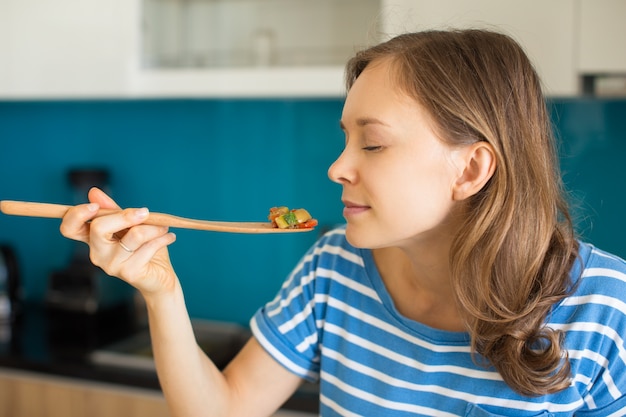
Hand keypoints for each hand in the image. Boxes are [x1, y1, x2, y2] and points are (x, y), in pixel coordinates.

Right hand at [59, 187, 177, 295]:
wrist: (160, 278)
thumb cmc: (144, 249)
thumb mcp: (129, 226)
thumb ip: (114, 211)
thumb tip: (93, 192)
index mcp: (94, 240)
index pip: (70, 228)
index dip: (76, 215)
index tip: (94, 205)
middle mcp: (98, 253)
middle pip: (98, 228)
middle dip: (124, 215)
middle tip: (145, 212)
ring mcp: (112, 265)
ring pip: (133, 235)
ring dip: (153, 228)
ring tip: (164, 227)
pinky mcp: (129, 272)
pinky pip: (148, 246)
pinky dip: (162, 238)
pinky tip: (169, 237)